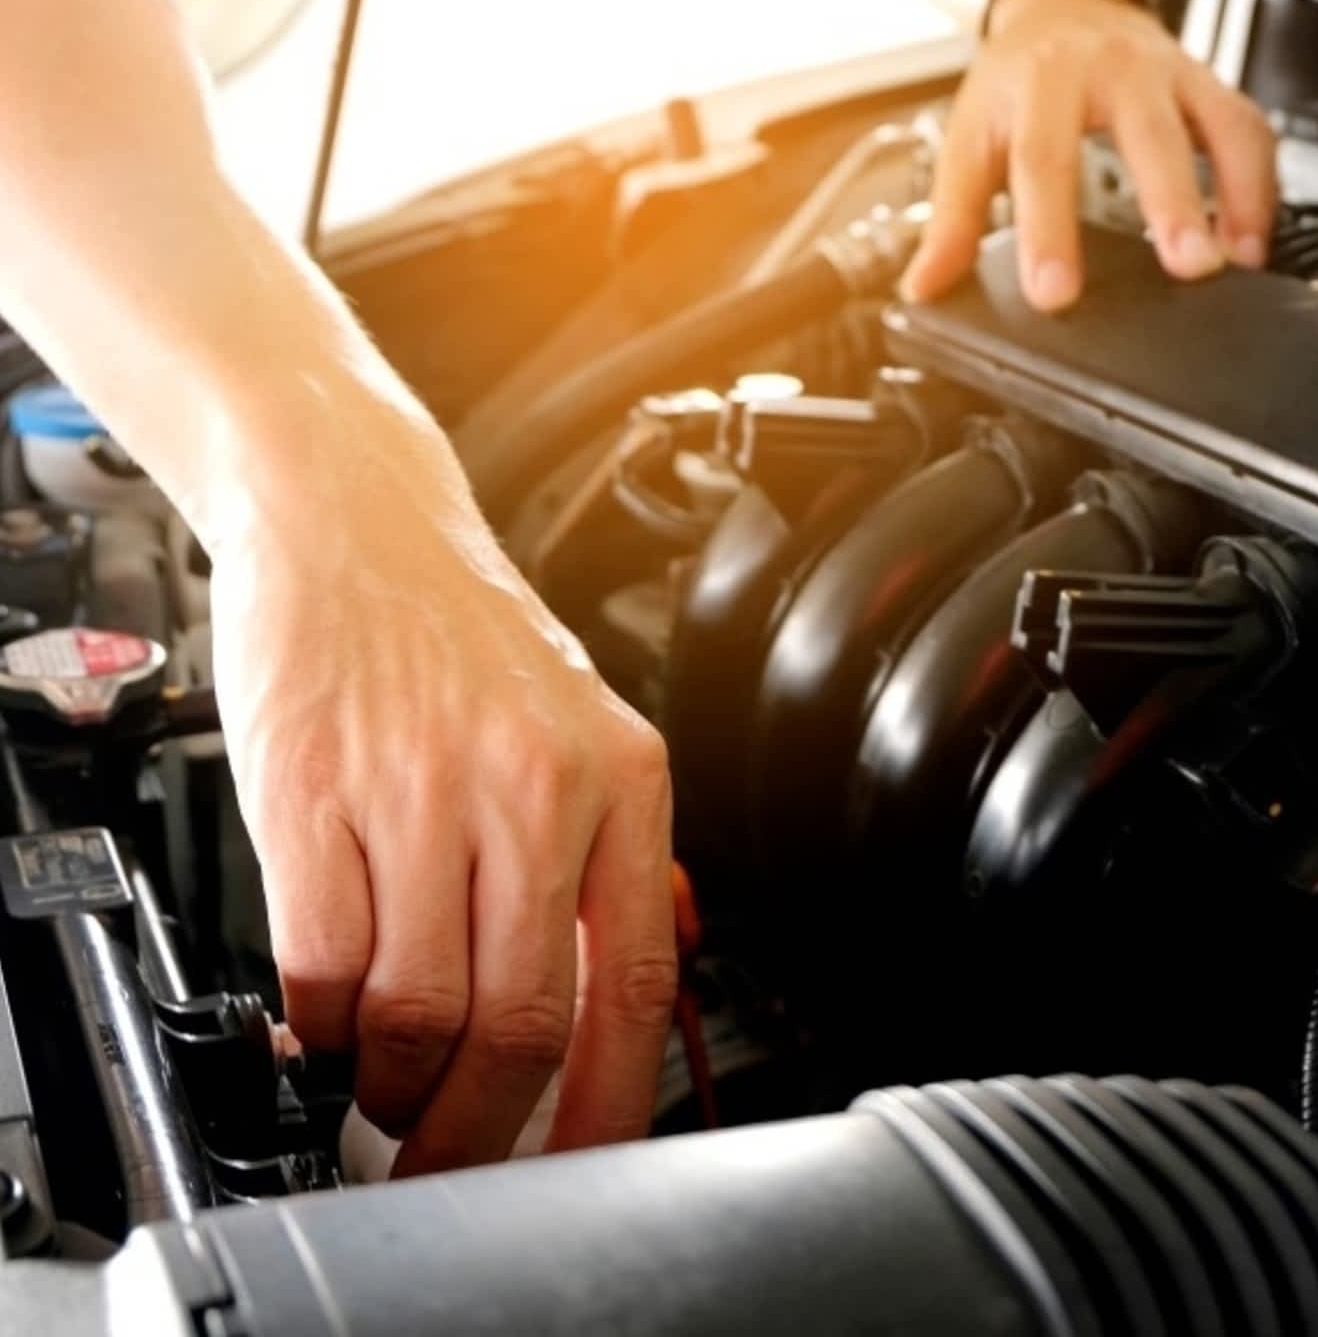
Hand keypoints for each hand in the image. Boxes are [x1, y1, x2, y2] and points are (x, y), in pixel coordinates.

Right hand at [207, 426, 677, 1178]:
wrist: (358, 524)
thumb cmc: (465, 638)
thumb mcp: (577, 735)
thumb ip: (591, 867)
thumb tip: (582, 1027)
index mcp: (624, 779)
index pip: (634, 984)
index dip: (604, 1102)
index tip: (572, 1163)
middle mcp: (536, 786)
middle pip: (522, 1023)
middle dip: (478, 1126)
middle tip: (446, 1154)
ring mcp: (422, 788)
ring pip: (419, 1010)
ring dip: (392, 1082)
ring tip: (382, 1080)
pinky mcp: (314, 792)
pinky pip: (322, 964)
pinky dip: (320, 1026)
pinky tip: (324, 1021)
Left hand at [900, 0, 1277, 314]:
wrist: (1065, 0)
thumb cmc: (1019, 74)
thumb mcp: (971, 134)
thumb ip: (951, 217)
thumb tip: (924, 287)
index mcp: (1042, 81)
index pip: (1043, 159)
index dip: (1049, 230)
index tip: (1055, 293)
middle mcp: (1113, 68)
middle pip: (1149, 134)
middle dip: (1173, 202)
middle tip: (1189, 266)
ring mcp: (1170, 73)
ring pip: (1218, 126)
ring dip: (1237, 195)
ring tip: (1239, 260)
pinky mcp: (1210, 84)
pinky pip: (1250, 132)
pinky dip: (1259, 187)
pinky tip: (1253, 241)